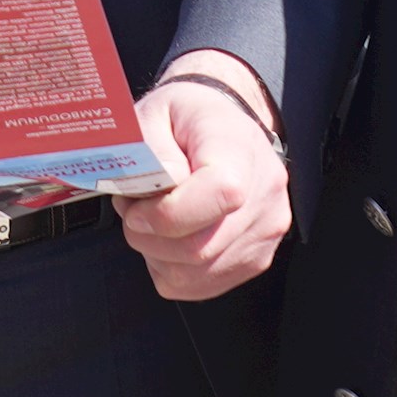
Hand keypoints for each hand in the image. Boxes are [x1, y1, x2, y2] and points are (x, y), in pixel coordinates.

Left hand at [119, 50, 290, 301]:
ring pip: (197, 274)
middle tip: (130, 211)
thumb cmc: (186, 117)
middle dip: (148, 238)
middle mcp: (265, 196)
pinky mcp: (256, 258)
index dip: (166, 214)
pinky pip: (201, 286)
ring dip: (156, 255)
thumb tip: (162, 189)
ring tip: (148, 221)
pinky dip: (171, 270)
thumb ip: (150, 147)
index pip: (219, 196)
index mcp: (241, 151)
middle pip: (201, 247)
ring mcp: (266, 233)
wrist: (225, 122)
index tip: (135, 206)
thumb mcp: (155, 111)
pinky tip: (167, 239)